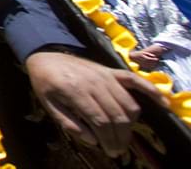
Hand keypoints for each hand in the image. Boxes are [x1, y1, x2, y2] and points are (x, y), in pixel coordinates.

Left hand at [26, 49, 171, 156]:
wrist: (46, 55)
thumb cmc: (46, 83)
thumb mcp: (48, 104)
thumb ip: (69, 123)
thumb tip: (92, 140)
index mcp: (75, 91)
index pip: (100, 121)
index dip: (108, 139)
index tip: (110, 151)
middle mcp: (94, 82)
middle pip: (117, 115)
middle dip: (120, 137)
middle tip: (118, 150)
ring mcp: (105, 75)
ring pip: (128, 104)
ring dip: (130, 125)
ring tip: (123, 138)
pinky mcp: (112, 71)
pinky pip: (135, 81)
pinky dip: (150, 91)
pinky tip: (162, 102)